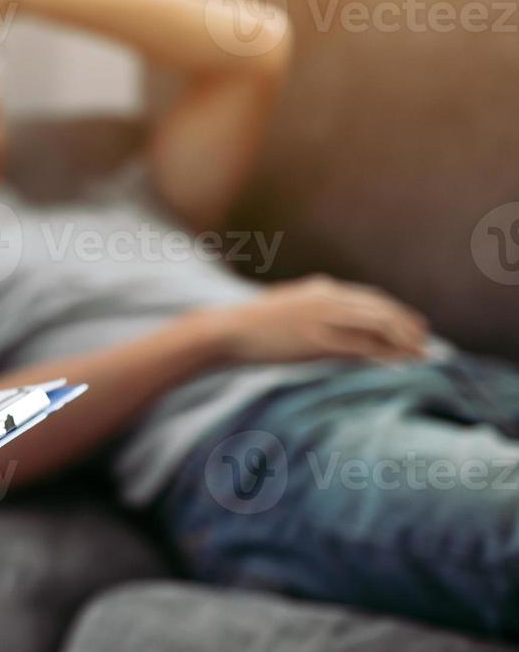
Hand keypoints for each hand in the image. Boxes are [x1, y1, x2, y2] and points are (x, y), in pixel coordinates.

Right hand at [195, 276, 430, 365]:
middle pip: (381, 308)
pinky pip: (362, 347)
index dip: (395, 310)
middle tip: (425, 339)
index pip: (370, 297)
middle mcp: (328, 298)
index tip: (410, 323)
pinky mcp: (319, 341)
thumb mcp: (284, 309)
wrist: (227, 330)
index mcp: (320, 289)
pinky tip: (399, 362)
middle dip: (407, 324)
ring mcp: (324, 319)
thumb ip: (309, 309)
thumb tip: (321, 322)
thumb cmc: (250, 325)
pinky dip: (386, 354)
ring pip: (378, 325)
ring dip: (404, 339)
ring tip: (421, 352)